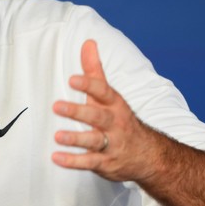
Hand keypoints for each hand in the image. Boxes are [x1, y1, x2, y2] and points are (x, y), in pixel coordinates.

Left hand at [51, 39, 160, 183]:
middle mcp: (114, 124)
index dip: (89, 85)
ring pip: (94, 141)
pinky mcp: (105, 163)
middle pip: (98, 116)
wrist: (148, 155)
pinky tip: (56, 158)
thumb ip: (95, 70)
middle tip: (56, 106)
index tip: (72, 79)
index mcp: (114, 104)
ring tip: (57, 136)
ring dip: (75, 139)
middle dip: (78, 112)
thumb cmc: (119, 118)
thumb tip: (88, 42)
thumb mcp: (109, 95)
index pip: (103, 92)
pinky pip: (89, 163)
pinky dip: (73, 162)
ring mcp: (111, 144)